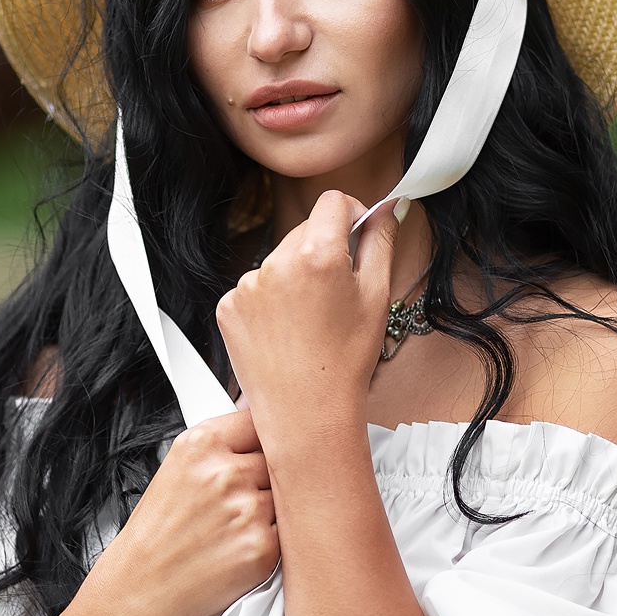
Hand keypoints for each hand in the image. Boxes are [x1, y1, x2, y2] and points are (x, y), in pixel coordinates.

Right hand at [87, 409, 276, 615]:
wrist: (141, 585)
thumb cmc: (158, 530)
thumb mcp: (179, 468)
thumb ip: (222, 446)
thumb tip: (266, 425)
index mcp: (202, 444)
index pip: (261, 420)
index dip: (267, 438)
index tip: (269, 447)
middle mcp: (225, 473)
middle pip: (281, 459)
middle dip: (268, 478)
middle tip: (244, 498)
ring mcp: (247, 510)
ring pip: (289, 496)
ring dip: (273, 510)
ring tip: (236, 526)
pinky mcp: (263, 548)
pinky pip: (289, 532)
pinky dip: (271, 540)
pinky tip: (241, 546)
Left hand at [216, 190, 397, 438]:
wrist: (306, 413)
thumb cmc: (346, 361)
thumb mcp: (377, 296)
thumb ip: (381, 242)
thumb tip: (387, 208)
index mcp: (317, 253)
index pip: (334, 202)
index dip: (352, 215)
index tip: (358, 237)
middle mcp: (276, 262)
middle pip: (304, 230)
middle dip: (323, 250)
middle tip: (336, 294)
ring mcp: (246, 285)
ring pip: (279, 261)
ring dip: (295, 276)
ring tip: (309, 321)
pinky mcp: (228, 306)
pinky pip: (254, 288)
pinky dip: (270, 302)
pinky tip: (285, 332)